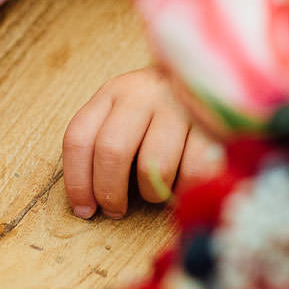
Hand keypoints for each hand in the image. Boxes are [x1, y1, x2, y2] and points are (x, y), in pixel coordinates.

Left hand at [61, 67, 222, 219]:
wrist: (209, 77)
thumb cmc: (159, 111)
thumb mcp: (124, 115)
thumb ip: (103, 145)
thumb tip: (87, 203)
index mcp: (112, 93)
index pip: (79, 138)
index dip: (77, 182)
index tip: (83, 209)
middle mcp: (141, 94)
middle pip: (111, 151)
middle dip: (110, 192)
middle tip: (116, 211)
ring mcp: (177, 106)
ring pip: (154, 166)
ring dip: (152, 193)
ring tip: (157, 192)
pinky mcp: (212, 123)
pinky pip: (193, 172)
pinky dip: (186, 190)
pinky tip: (184, 185)